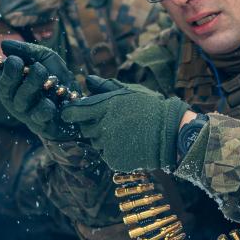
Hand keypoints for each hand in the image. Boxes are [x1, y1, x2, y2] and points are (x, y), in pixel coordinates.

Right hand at [0, 39, 74, 140]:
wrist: (80, 103)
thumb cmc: (57, 80)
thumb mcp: (45, 58)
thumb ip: (26, 50)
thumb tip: (4, 45)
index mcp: (12, 83)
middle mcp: (15, 99)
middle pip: (5, 88)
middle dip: (9, 74)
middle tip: (16, 61)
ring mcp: (26, 113)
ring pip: (22, 100)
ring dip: (31, 83)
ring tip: (41, 71)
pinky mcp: (41, 125)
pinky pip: (39, 114)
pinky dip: (45, 105)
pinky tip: (52, 102)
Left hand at [61, 75, 189, 173]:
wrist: (170, 133)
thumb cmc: (150, 108)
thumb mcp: (129, 91)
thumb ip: (105, 87)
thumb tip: (88, 80)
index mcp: (105, 106)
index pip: (74, 111)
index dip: (69, 112)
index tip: (69, 113)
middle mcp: (103, 126)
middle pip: (83, 128)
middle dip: (91, 125)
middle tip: (108, 122)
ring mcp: (108, 145)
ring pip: (94, 142)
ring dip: (102, 138)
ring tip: (122, 132)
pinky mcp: (113, 160)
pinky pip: (105, 154)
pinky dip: (111, 150)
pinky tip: (126, 143)